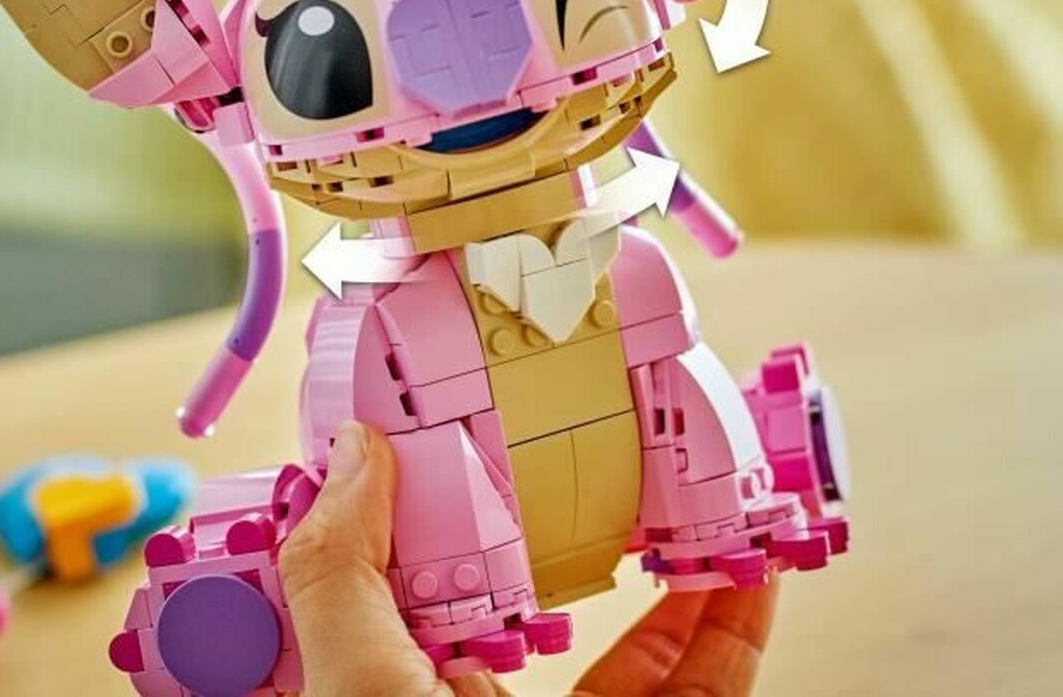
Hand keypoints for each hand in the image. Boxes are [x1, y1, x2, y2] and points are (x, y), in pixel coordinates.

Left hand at [278, 422, 777, 695]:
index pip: (394, 578)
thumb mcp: (360, 696)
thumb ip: (343, 574)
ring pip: (622, 639)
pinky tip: (747, 565)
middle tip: (587, 433)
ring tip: (689, 483)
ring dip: (664, 559)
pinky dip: (728, 625)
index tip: (443, 422)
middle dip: (561, 513)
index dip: (411, 500)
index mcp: (393, 692)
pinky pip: (694, 688)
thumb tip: (355, 449)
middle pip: (521, 591)